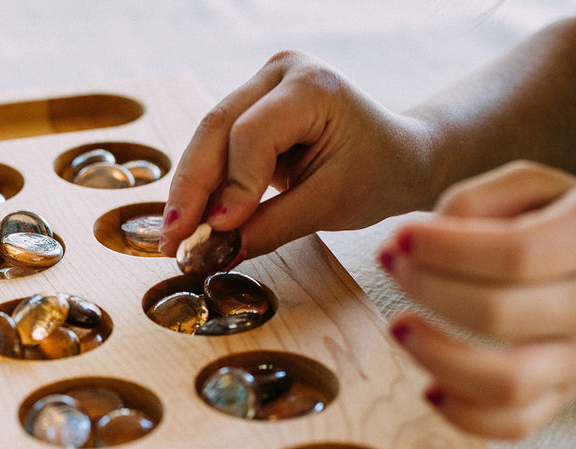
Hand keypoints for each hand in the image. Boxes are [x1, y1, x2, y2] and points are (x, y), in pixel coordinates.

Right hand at [160, 50, 436, 258]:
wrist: (401, 156)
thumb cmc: (379, 174)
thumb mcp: (330, 205)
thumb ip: (273, 225)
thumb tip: (220, 249)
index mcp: (312, 85)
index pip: (253, 134)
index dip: (232, 185)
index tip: (216, 231)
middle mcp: (283, 71)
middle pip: (218, 127)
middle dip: (193, 188)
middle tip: (173, 238)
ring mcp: (264, 83)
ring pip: (210, 135)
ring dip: (191, 187)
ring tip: (175, 235)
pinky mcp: (253, 103)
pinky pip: (218, 143)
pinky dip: (206, 182)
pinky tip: (191, 217)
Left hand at [379, 161, 575, 438]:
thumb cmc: (571, 226)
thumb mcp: (537, 187)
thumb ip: (478, 200)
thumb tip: (417, 238)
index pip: (514, 254)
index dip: (446, 250)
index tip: (401, 238)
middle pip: (500, 315)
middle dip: (429, 292)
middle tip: (393, 269)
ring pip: (508, 383)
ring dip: (439, 360)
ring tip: (401, 329)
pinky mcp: (565, 397)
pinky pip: (515, 424)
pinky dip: (465, 416)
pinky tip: (430, 388)